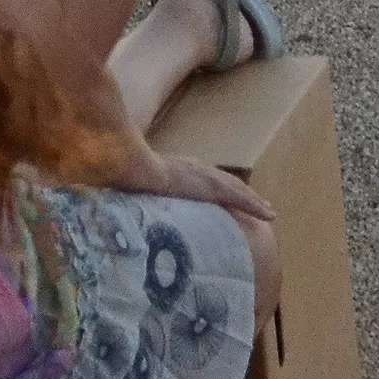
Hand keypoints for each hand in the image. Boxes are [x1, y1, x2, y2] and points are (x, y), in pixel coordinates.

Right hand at [102, 137, 277, 221]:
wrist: (123, 165)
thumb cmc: (117, 174)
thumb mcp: (125, 186)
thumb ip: (126, 194)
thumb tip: (109, 204)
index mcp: (174, 171)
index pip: (199, 180)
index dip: (214, 187)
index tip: (224, 195)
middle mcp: (192, 170)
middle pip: (222, 182)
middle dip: (238, 192)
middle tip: (256, 203)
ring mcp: (201, 177)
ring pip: (234, 189)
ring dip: (251, 200)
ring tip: (267, 209)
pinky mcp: (208, 186)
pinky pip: (237, 196)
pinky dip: (253, 204)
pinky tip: (269, 213)